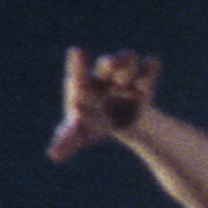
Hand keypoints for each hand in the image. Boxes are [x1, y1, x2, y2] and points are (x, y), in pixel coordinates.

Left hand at [52, 47, 157, 162]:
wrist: (117, 119)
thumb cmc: (91, 123)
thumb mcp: (79, 133)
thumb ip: (67, 141)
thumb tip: (54, 156)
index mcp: (82, 86)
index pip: (78, 75)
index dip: (78, 66)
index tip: (77, 51)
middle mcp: (103, 77)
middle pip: (107, 66)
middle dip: (111, 64)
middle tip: (111, 63)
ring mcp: (124, 78)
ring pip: (127, 64)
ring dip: (130, 68)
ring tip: (137, 80)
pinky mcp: (143, 85)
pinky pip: (148, 72)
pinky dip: (151, 70)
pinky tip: (153, 63)